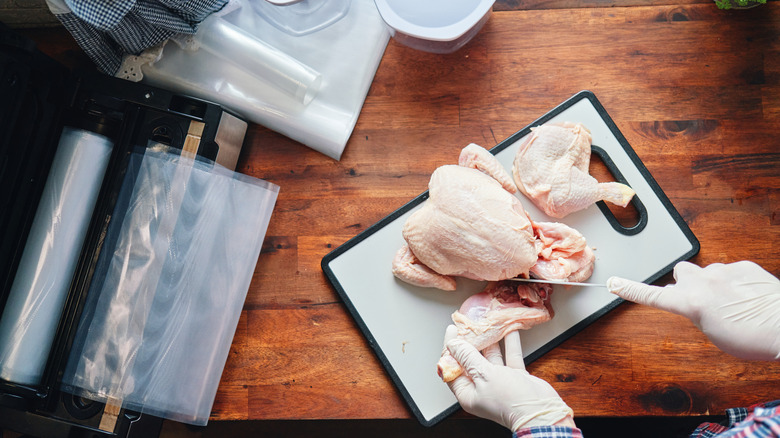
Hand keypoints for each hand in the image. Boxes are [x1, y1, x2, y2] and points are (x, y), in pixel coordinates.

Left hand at [443, 325, 574, 431]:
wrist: (542, 412)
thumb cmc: (510, 400)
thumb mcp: (484, 375)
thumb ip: (468, 358)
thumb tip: (454, 345)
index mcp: (468, 393)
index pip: (453, 367)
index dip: (451, 348)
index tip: (453, 330)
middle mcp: (481, 388)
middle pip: (471, 361)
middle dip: (471, 342)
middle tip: (470, 324)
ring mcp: (498, 382)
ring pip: (491, 357)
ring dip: (490, 341)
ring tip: (487, 324)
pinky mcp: (514, 377)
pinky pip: (509, 357)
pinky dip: (509, 344)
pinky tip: (509, 331)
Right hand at [607, 261, 779, 360]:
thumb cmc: (753, 338)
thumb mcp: (715, 335)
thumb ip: (698, 314)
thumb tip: (697, 304)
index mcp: (690, 303)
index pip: (652, 294)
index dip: (630, 289)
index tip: (613, 283)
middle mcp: (703, 282)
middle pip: (681, 273)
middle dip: (685, 283)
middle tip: (701, 300)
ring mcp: (723, 271)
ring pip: (707, 272)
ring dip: (712, 283)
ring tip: (732, 303)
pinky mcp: (743, 266)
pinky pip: (731, 271)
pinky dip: (735, 282)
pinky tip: (748, 296)